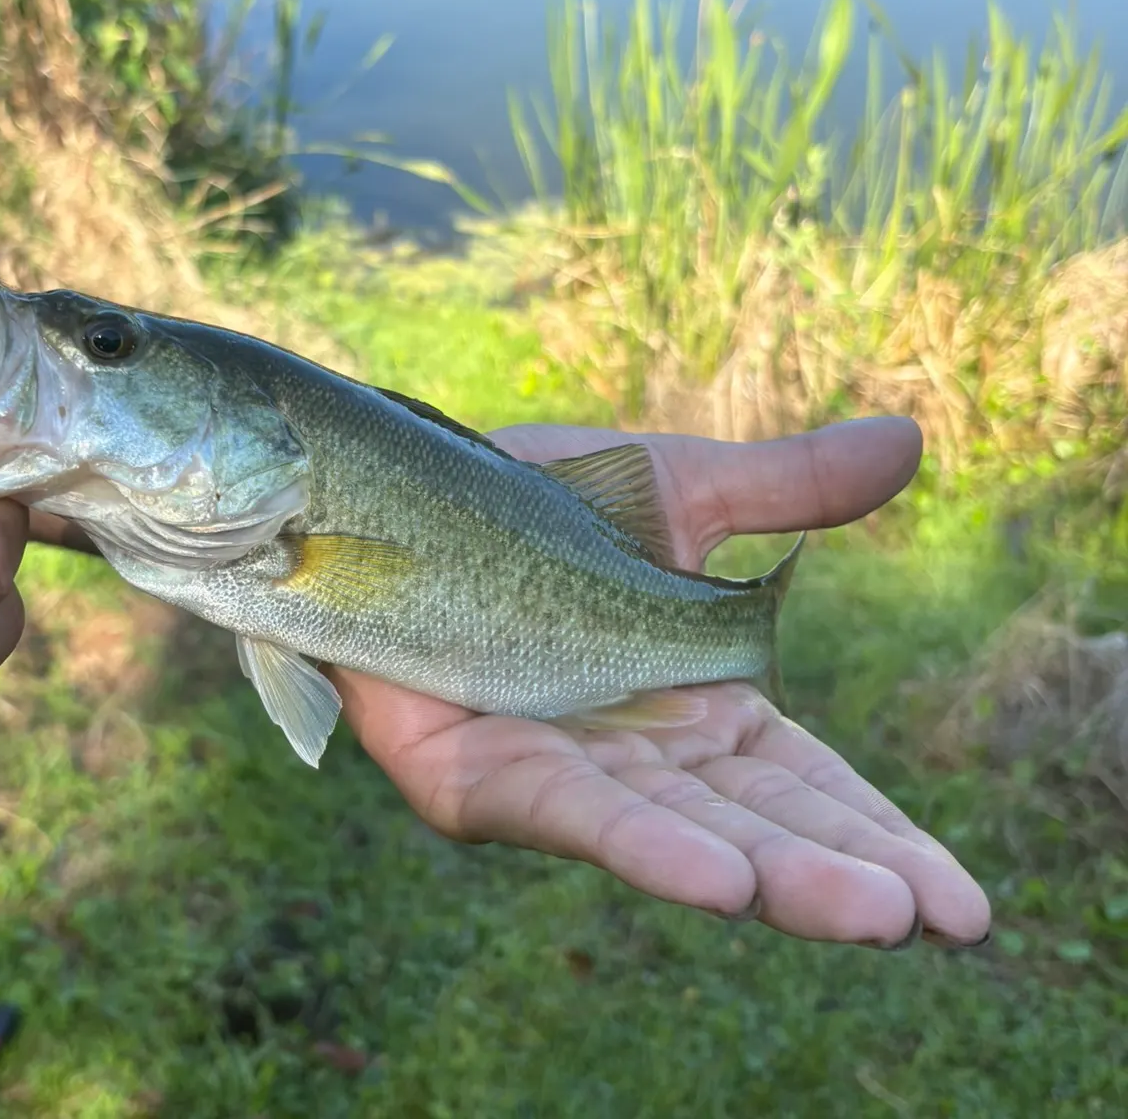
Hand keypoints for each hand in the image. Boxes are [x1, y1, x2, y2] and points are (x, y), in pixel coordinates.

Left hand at [330, 416, 990, 948]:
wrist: (393, 478)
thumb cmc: (529, 494)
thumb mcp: (675, 485)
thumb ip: (784, 486)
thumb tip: (908, 439)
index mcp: (687, 695)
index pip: (797, 783)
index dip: (877, 835)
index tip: (963, 903)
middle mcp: (628, 749)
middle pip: (750, 823)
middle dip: (843, 873)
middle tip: (945, 917)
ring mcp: (551, 764)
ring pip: (672, 832)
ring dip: (772, 877)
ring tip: (868, 914)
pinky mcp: (470, 773)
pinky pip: (563, 809)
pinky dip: (641, 845)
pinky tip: (722, 884)